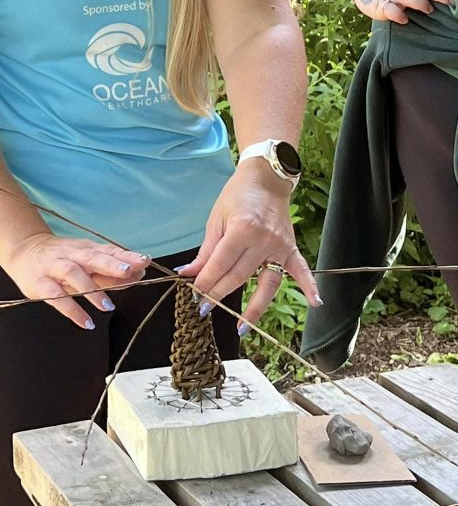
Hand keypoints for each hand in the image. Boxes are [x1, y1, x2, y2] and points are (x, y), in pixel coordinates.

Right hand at [2, 233, 147, 328]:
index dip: (126, 256)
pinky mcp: (40, 284)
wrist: (24, 250)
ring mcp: (54, 268)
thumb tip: (138, 273)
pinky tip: (86, 322)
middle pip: (92, 257)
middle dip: (111, 264)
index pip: (108, 250)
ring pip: (73, 274)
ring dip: (91, 289)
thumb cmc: (61, 258)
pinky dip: (71, 309)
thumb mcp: (85, 261)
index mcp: (85, 249)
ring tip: (108, 306)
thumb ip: (109, 270)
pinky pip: (56, 297)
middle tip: (130, 272)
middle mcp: (71, 255)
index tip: (145, 261)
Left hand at [174, 160, 320, 331]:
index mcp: (242, 229)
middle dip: (218, 294)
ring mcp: (279, 246)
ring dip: (254, 307)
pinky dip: (309, 286)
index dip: (205, 281)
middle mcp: (263, 240)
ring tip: (241, 327)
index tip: (194, 295)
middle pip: (238, 276)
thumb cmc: (237, 196)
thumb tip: (188, 274)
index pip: (220, 264)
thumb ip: (206, 251)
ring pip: (265, 283)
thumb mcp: (216, 219)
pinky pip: (301, 270)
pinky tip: (316, 303)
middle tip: (204, 308)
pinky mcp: (291, 248)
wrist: (265, 178)